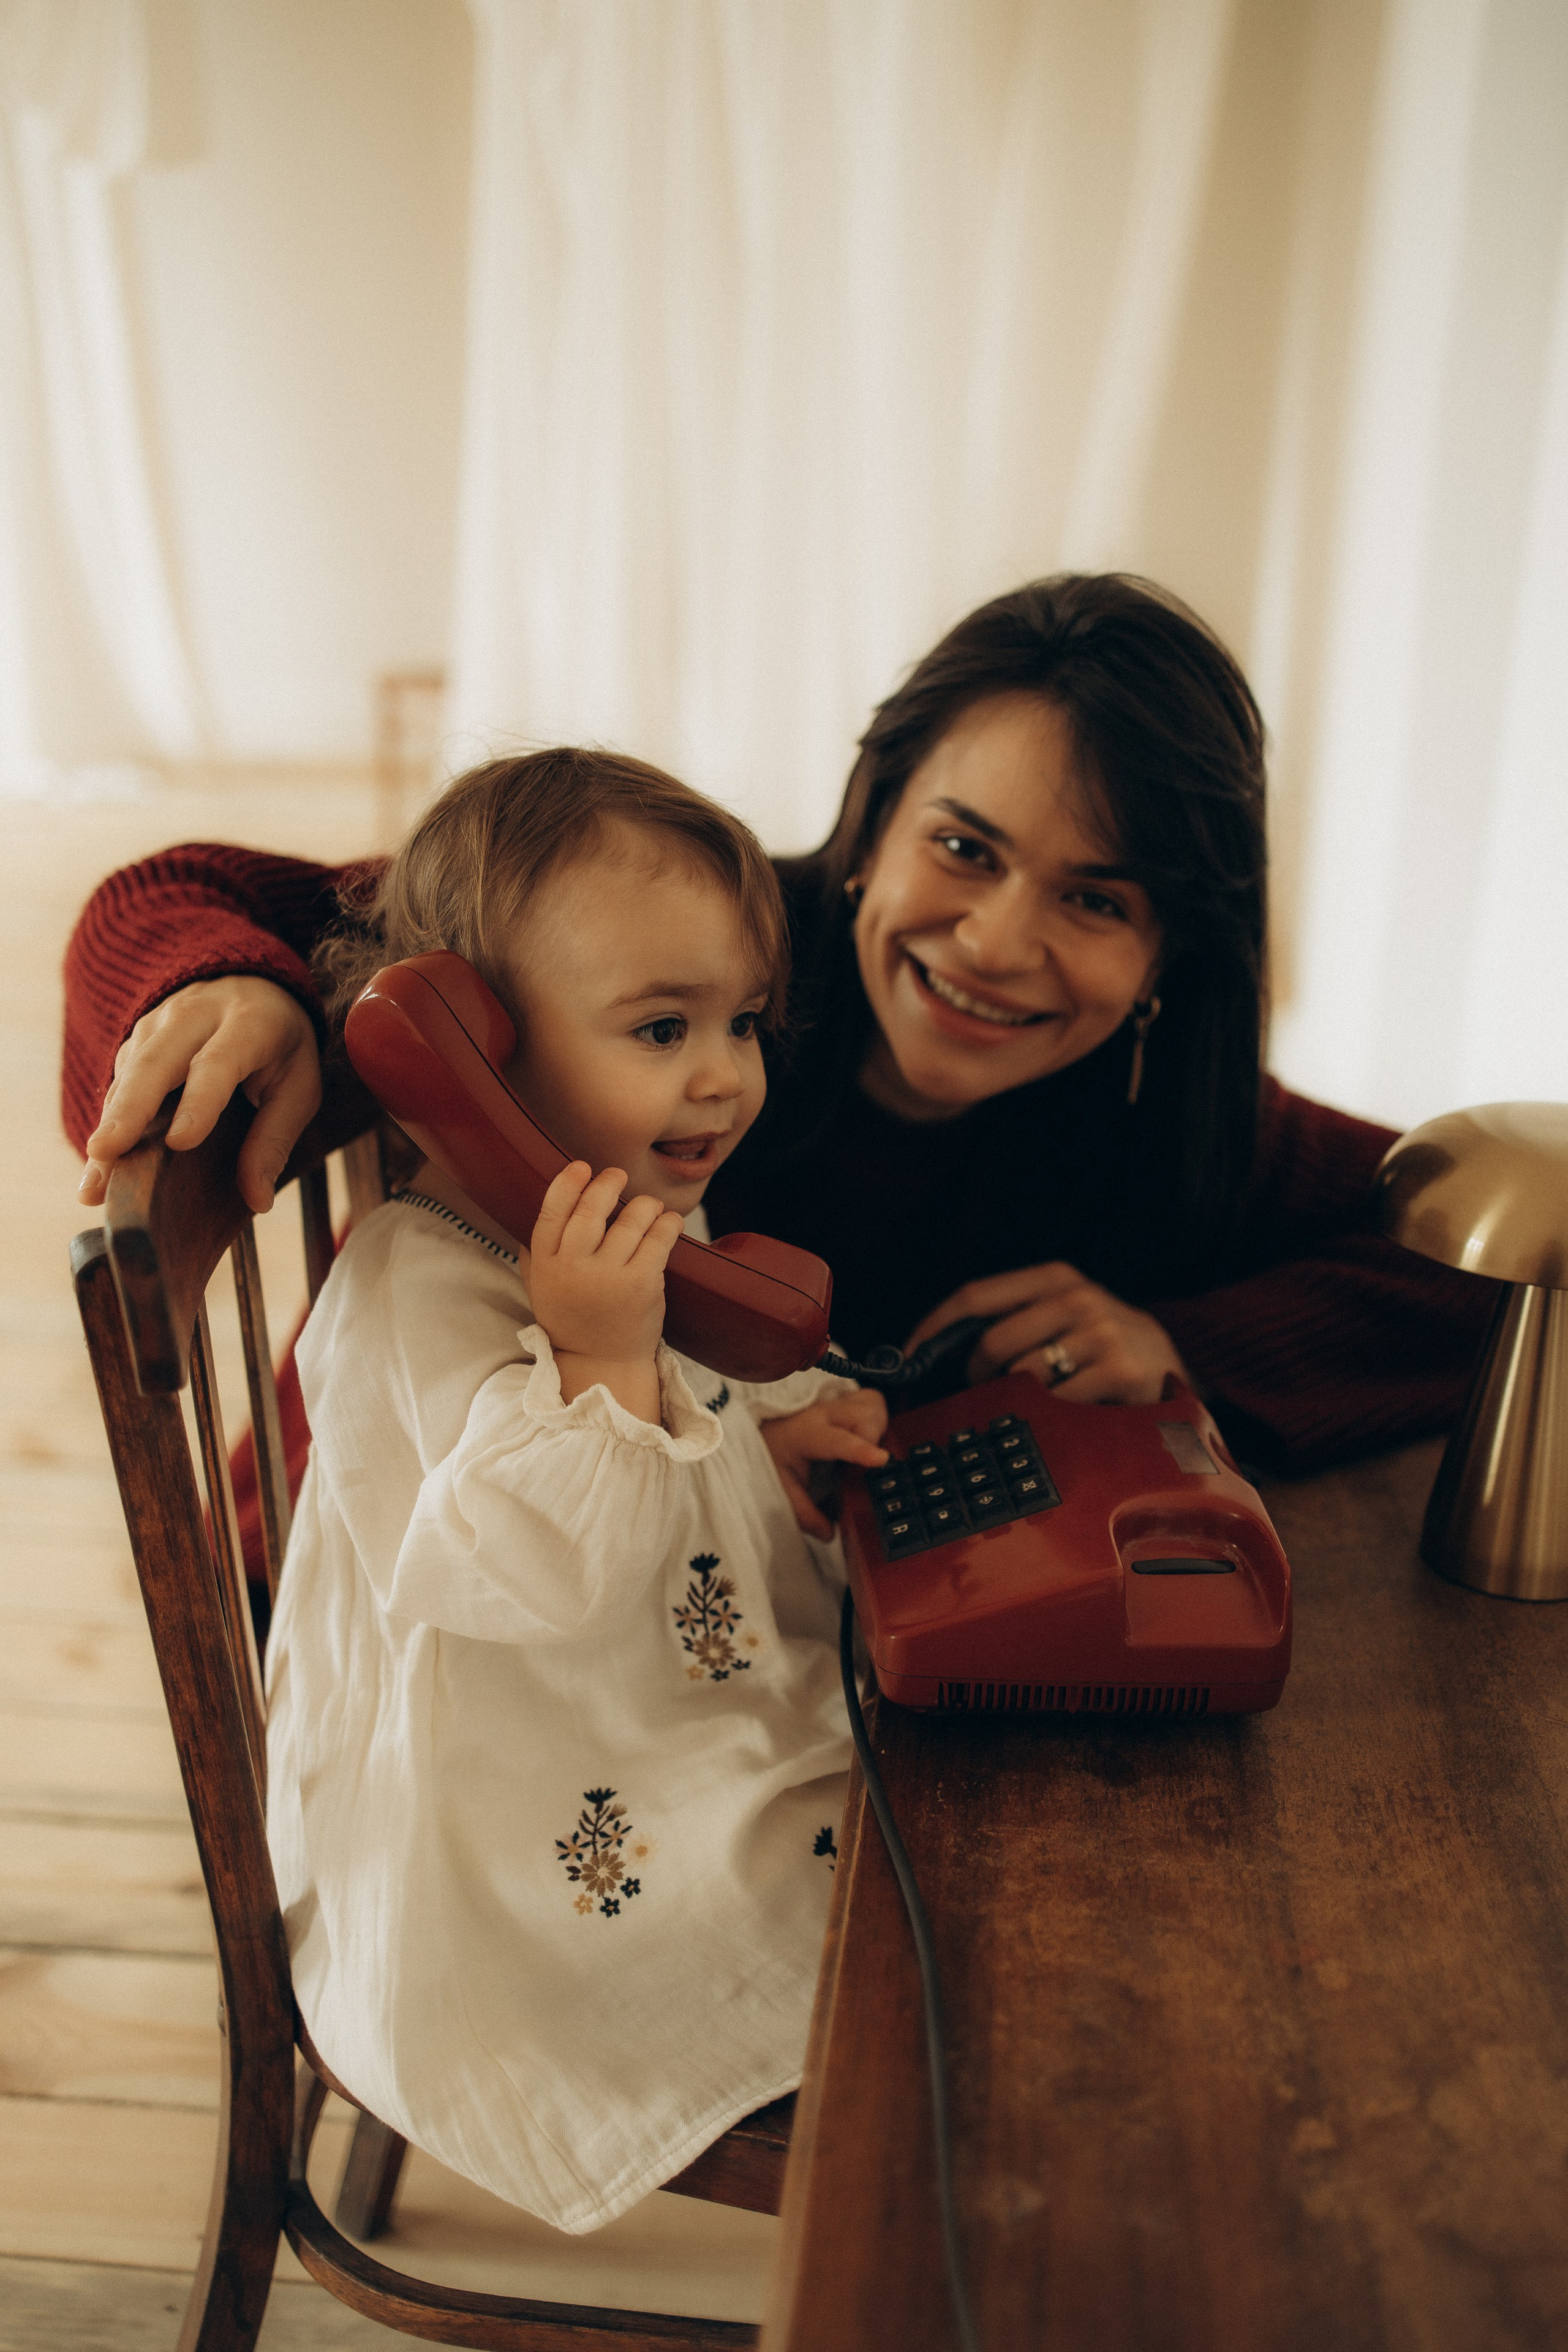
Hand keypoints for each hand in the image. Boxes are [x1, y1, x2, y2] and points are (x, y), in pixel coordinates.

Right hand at [79, 976, 321, 1214]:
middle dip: (128, 1111)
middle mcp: (195, 1016)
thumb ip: (276, 1139)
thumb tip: (258, 1200)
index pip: (218, 1062)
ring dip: (108, 1128)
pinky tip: (100, 1166)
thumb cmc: (280, 1045)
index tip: (180, 1142)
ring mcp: (158, 1023)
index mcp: (248, 1022)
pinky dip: (108, 1124)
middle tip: (104, 1154)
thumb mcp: (299, 1086)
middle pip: (155, 1063)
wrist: (253, 985)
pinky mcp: (136, 1040)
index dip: (199, 1102)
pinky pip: (119, 1082)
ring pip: (128, 1076)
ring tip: (94, 1182)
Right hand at [528, 1163, 684, 1419]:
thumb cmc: (574, 1321)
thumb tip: (534, 1216)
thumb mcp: (542, 1289)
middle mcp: (573, 1269)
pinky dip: (667, 1222)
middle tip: (618, 1176)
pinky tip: (669, 1221)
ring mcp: (608, 1277)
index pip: (551, 1213)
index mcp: (546, 1266)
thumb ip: (535, 1255)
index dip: (566, 1185)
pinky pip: (659, 1238)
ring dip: (644, 1205)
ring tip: (649, 1206)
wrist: (602, 1364)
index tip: (581, 1167)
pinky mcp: (641, 1285)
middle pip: (590, 1210)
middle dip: (607, 1185)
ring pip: (630, 1220)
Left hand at [762, 1389, 889, 1539]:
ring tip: (866, 1448)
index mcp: (807, 1434)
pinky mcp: (845, 1401)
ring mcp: (836, 1404)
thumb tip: (828, 1533)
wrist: (765, 1427)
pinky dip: (875, 1418)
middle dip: (874, 1438)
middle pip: (864, 1414)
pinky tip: (865, 1435)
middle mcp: (823, 1414)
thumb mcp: (781, 1486)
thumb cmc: (773, 1453)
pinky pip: (871, 1401)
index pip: (838, 1440)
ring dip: (877, 1426)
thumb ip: (803, 1512)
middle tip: (866, 1463)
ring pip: (872, 1404)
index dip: (861, 1450)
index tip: (881, 1460)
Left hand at [906, 1263, 1187, 1405]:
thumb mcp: (1063, 1313)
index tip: (907, 1357)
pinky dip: (1050, 1413)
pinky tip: (1065, 1411)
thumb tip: (938, 1350)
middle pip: (991, 1341)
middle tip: (986, 1389)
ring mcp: (1099, 1333)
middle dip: (977, 1374)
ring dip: (1017, 1396)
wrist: (1173, 1363)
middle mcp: (1077, 1297)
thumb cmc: (1102, 1343)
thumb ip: (1013, 1318)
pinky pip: (1056, 1401)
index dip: (934, 1328)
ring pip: (1022, 1374)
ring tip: (1036, 1398)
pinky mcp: (1117, 1370)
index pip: (975, 1295)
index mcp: (1055, 1277)